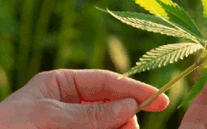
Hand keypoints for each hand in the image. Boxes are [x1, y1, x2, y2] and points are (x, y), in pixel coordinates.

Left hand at [0, 69, 168, 128]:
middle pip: (112, 104)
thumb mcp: (47, 117)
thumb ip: (89, 114)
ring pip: (109, 123)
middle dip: (127, 115)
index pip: (106, 82)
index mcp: (62, 84)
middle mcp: (70, 103)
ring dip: (120, 128)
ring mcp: (72, 124)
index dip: (134, 89)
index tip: (160, 100)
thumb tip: (130, 106)